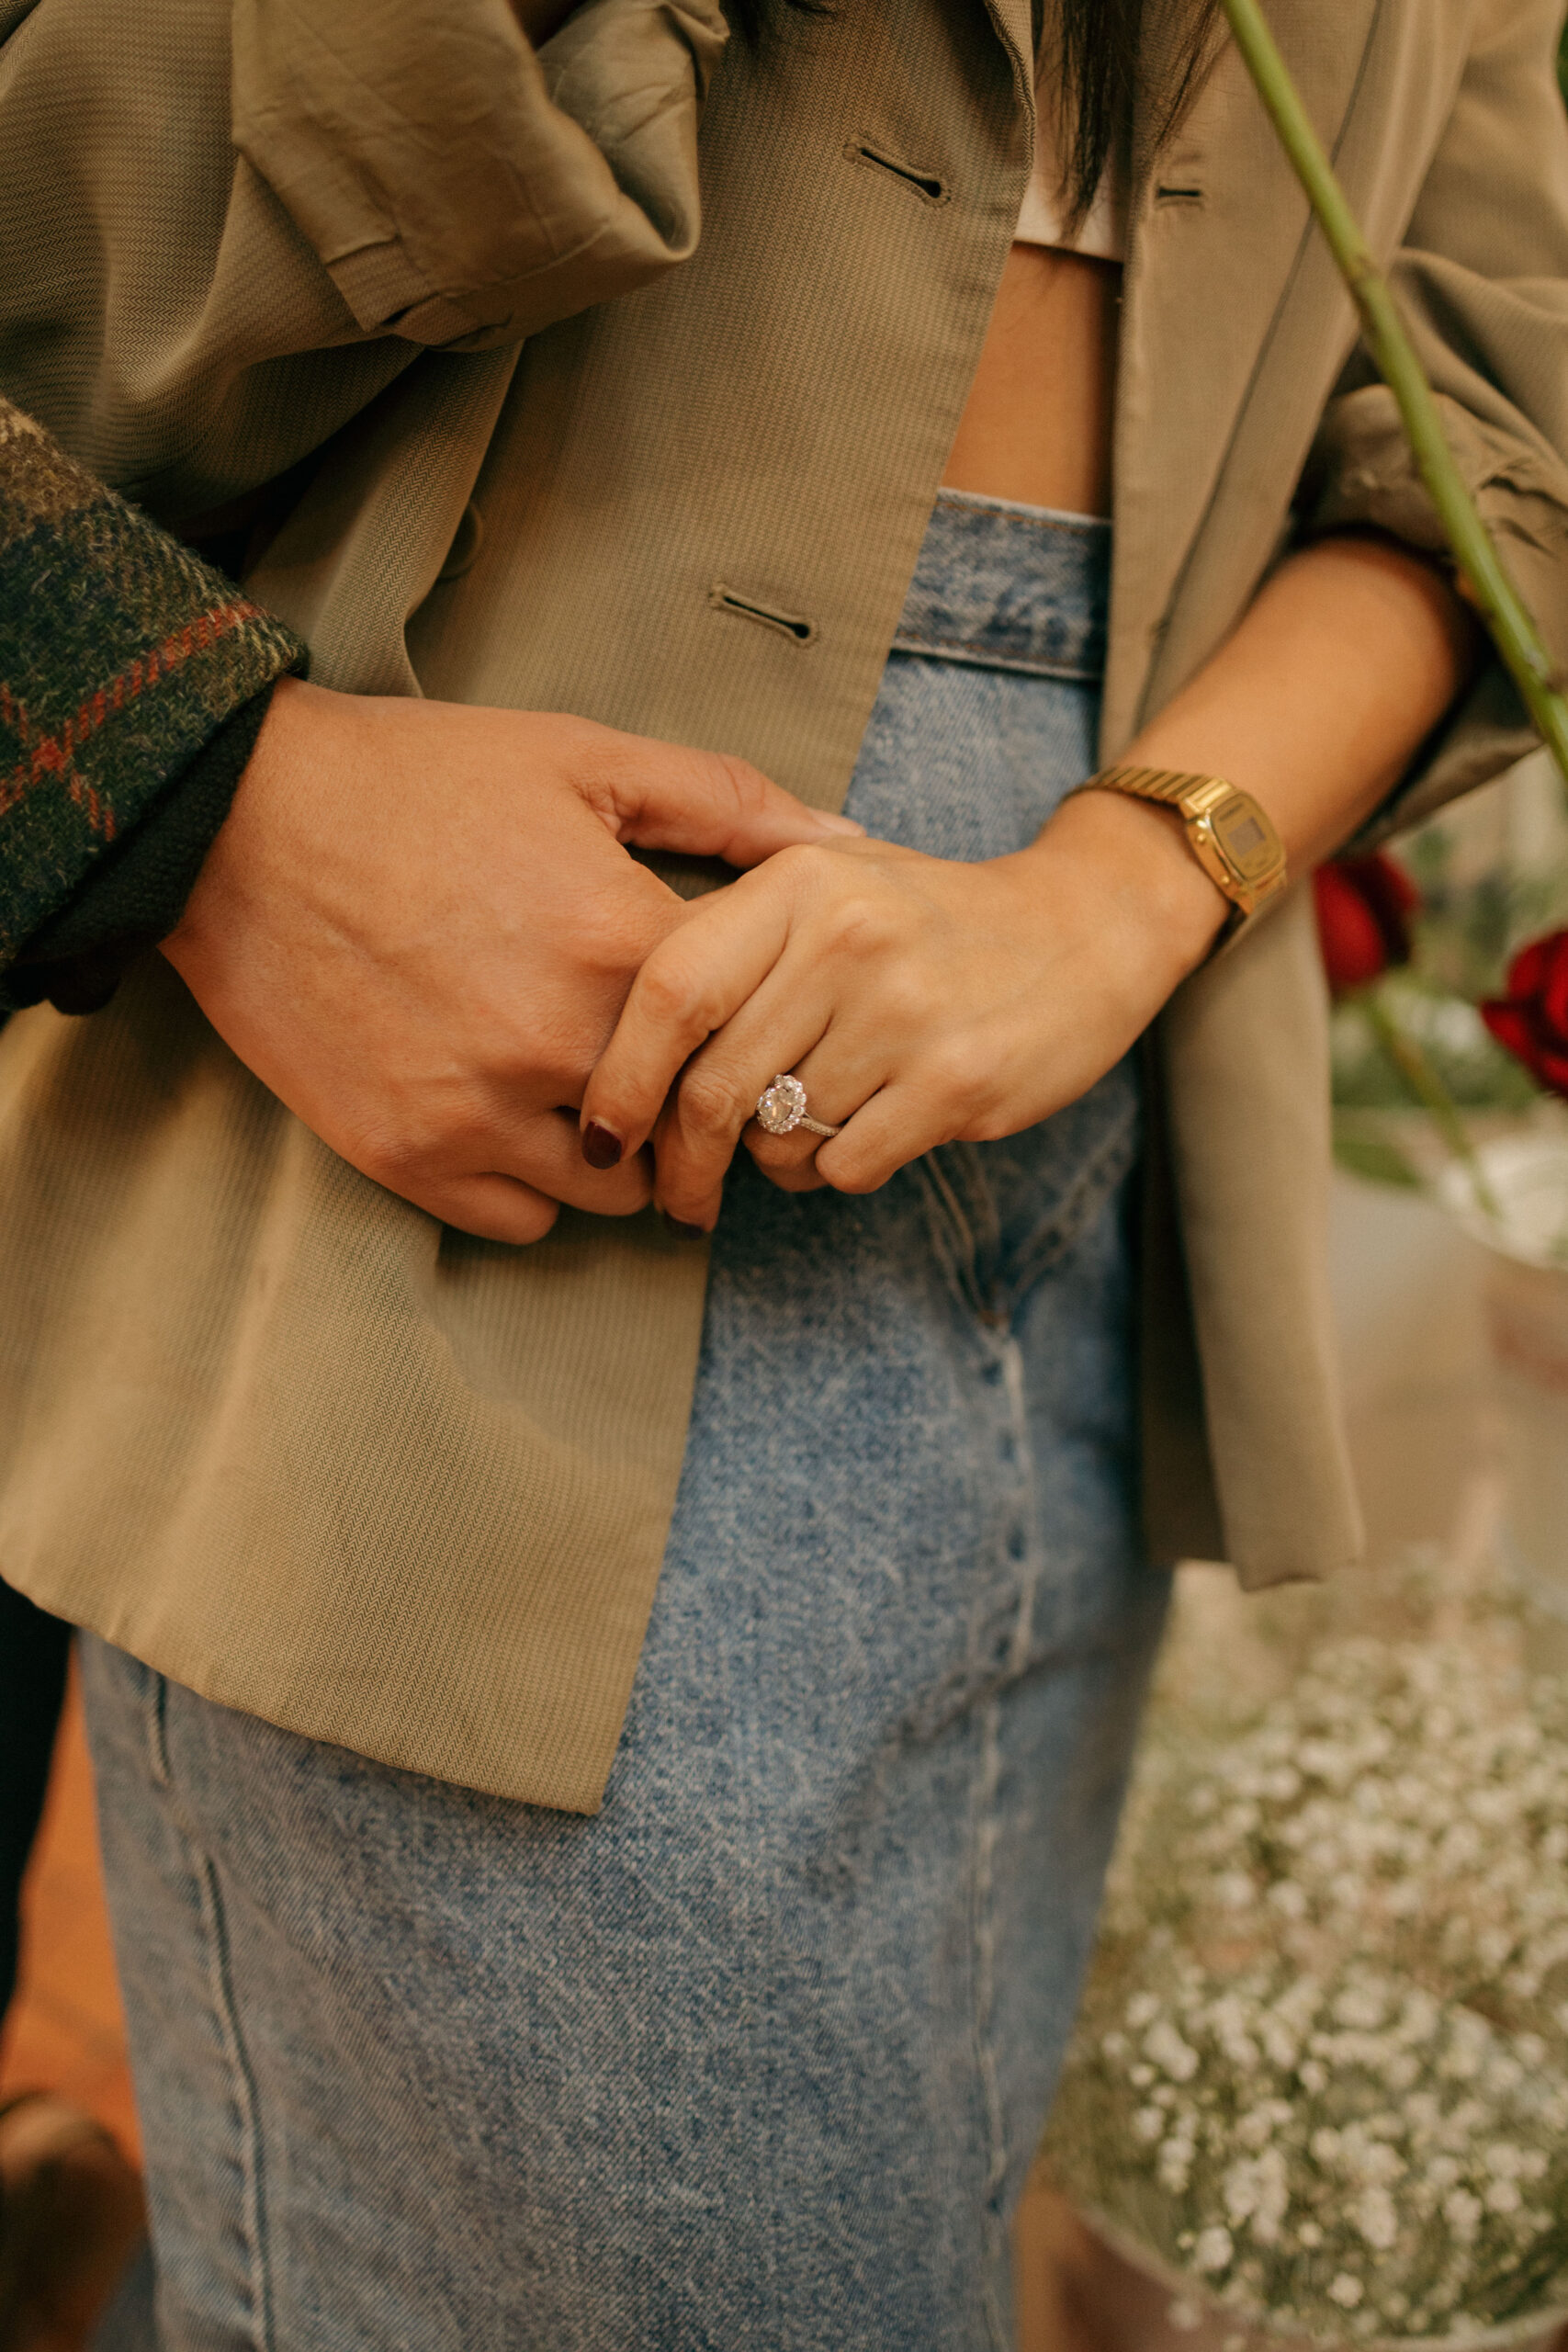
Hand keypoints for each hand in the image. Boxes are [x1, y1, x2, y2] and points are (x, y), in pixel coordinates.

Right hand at [162, 676, 859, 1240]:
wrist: (236, 821)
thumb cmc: (417, 779)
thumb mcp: (582, 759)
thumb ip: (726, 802)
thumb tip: (845, 841)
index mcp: (622, 944)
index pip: (753, 1033)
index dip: (757, 1025)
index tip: (745, 1019)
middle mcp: (560, 1046)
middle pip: (695, 1129)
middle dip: (701, 1106)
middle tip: (684, 1078)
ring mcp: (479, 1114)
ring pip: (613, 1192)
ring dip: (622, 1155)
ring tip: (597, 1097)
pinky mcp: (406, 1157)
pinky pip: (520, 1222)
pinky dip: (536, 1188)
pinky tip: (524, 1124)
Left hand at [579, 788, 1228, 1229]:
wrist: (1085, 927)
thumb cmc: (926, 919)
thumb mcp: (828, 885)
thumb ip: (729, 939)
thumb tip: (605, 1041)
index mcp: (798, 884)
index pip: (668, 990)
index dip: (619, 1077)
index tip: (604, 1136)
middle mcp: (848, 939)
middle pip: (713, 1086)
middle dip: (684, 1163)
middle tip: (681, 1195)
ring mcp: (905, 1012)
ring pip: (777, 1138)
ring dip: (775, 1159)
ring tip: (811, 1127)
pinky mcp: (956, 1081)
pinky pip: (844, 1167)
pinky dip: (837, 1172)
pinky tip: (868, 1132)